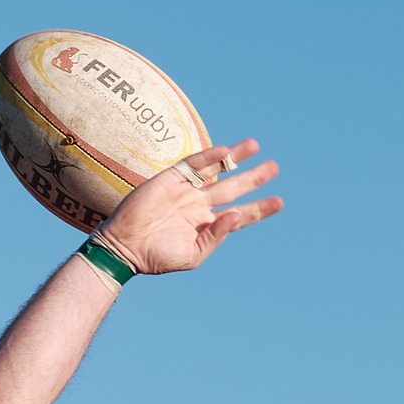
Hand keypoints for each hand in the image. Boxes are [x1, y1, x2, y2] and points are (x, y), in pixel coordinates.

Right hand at [96, 140, 282, 275]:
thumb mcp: (192, 255)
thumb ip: (215, 237)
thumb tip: (235, 215)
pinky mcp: (171, 178)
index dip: (259, 209)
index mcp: (206, 225)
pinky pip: (194, 164)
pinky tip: (225, 151)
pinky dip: (209, 157)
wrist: (125, 246)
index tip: (278, 202)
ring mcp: (186, 190)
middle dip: (254, 177)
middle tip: (274, 167)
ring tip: (256, 146)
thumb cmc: (157, 257)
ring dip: (236, 158)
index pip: (239, 214)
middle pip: (233, 187)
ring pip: (217, 170)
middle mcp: (199, 205)